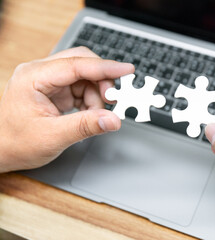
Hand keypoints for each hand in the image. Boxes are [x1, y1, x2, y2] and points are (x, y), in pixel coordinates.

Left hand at [0, 47, 133, 172]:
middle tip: (112, 100)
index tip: (127, 70)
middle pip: (82, 63)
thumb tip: (113, 120)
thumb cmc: (15, 143)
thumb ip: (86, 126)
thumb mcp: (53, 136)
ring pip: (85, 76)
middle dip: (101, 81)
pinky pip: (82, 87)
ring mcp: (49, 80)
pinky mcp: (56, 90)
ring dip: (96, 95)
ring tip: (93, 116)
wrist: (1, 150)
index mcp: (34, 77)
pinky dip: (91, 101)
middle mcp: (41, 73)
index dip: (105, 67)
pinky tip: (87, 114)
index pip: (76, 65)